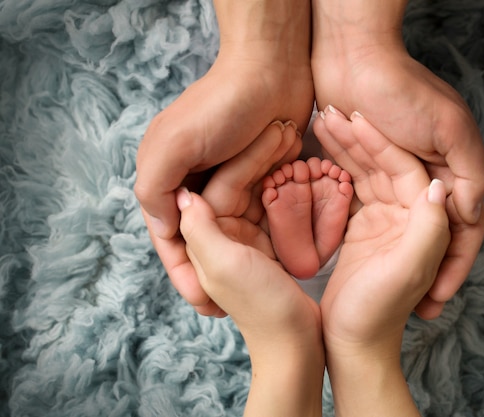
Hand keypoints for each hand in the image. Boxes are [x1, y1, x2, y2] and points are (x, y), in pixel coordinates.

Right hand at [135, 0, 313, 303]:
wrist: (273, 71)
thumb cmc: (222, 105)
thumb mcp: (174, 145)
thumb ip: (154, 188)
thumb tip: (162, 228)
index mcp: (166, 176)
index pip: (170, 236)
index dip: (184, 273)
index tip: (205, 304)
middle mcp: (194, 181)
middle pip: (201, 238)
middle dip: (213, 271)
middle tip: (230, 308)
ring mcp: (228, 178)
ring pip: (232, 230)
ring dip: (242, 253)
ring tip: (257, 286)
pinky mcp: (261, 174)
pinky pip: (258, 213)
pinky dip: (263, 232)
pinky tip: (276, 258)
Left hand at [177, 126, 323, 416]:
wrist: (298, 341)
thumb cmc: (262, 305)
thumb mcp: (225, 265)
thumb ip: (200, 230)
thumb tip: (182, 192)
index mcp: (203, 240)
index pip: (216, 188)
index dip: (241, 159)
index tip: (268, 130)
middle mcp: (221, 235)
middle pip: (237, 185)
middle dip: (258, 157)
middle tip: (284, 128)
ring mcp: (246, 238)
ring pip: (257, 191)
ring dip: (274, 167)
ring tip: (294, 138)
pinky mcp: (270, 243)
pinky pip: (275, 206)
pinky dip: (287, 187)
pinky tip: (302, 166)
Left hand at [311, 0, 483, 317]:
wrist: (351, 55)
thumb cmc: (401, 89)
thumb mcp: (449, 129)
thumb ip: (469, 174)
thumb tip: (468, 216)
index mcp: (454, 167)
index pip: (462, 230)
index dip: (453, 268)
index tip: (436, 303)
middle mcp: (429, 173)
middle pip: (430, 232)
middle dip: (423, 270)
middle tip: (412, 308)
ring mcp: (395, 173)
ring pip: (397, 224)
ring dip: (390, 251)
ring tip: (378, 286)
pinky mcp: (363, 167)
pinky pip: (366, 202)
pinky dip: (365, 228)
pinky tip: (356, 254)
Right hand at [314, 109, 449, 415]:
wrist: (351, 345)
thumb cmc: (376, 313)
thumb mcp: (406, 272)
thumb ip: (430, 230)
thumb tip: (440, 186)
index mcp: (424, 223)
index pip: (407, 169)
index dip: (382, 142)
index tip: (354, 116)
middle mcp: (409, 217)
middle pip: (387, 164)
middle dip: (361, 137)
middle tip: (331, 110)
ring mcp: (386, 220)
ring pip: (368, 172)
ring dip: (347, 147)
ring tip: (321, 119)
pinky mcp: (364, 227)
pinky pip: (353, 188)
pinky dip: (338, 168)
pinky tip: (319, 148)